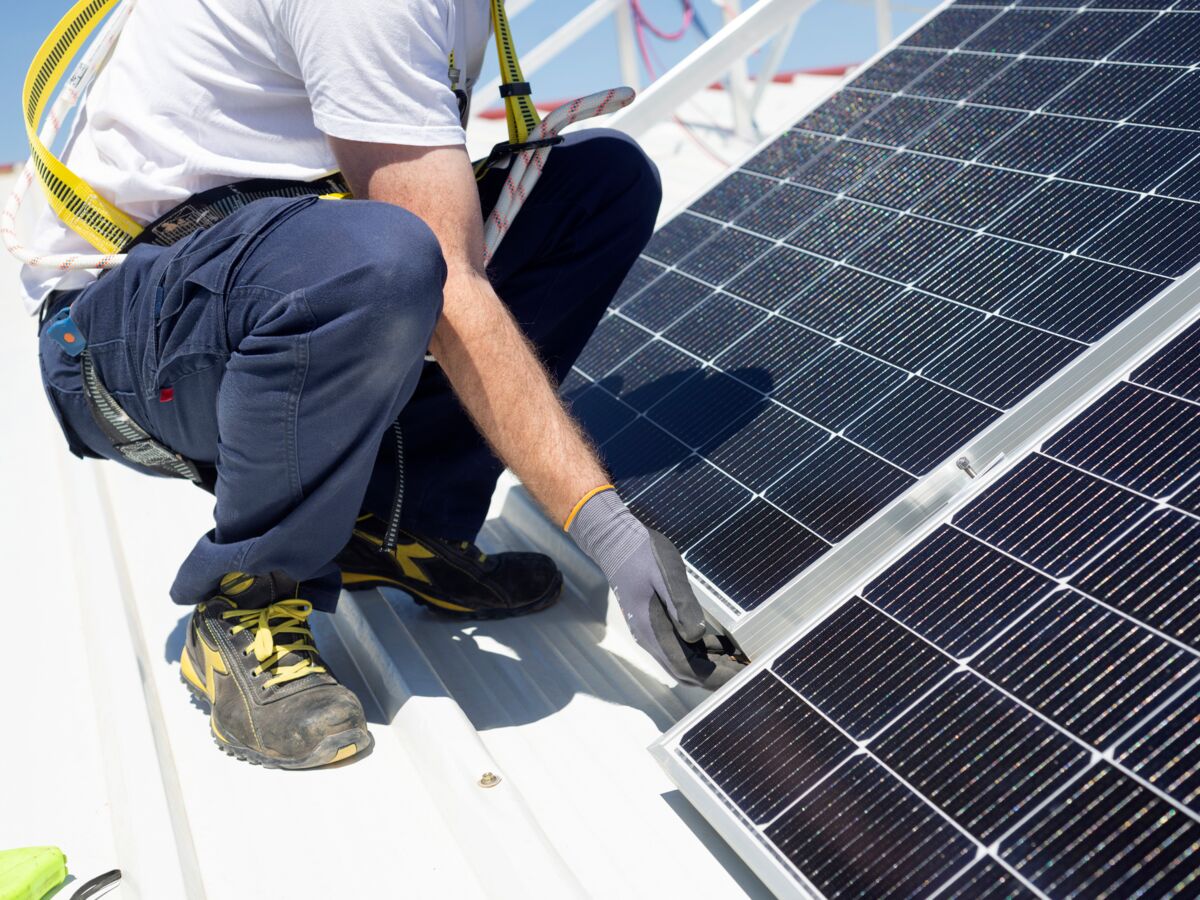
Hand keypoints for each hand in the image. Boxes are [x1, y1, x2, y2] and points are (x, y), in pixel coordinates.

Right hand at [567, 487, 744, 687]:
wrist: (614, 542)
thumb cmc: (641, 553)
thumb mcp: (665, 573)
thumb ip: (681, 603)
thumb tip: (697, 635)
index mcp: (652, 630)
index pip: (687, 668)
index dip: (715, 676)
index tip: (742, 675)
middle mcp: (650, 638)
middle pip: (686, 672)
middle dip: (716, 676)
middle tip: (748, 671)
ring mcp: (651, 633)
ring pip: (684, 662)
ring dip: (711, 666)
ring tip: (740, 661)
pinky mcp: (655, 624)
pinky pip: (680, 648)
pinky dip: (702, 652)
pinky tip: (721, 645)